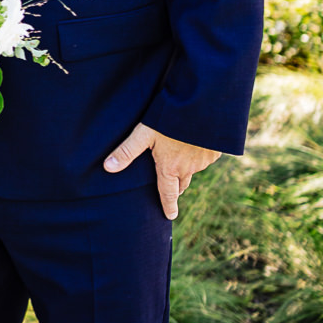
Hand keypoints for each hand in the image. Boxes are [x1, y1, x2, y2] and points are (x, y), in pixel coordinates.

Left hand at [104, 123, 220, 219]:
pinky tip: (194, 144)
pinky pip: (205, 158)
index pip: (168, 194)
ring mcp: (203, 160)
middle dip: (176, 188)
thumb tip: (107, 168)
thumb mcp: (144, 133)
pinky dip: (198, 155)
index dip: (168, 206)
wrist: (201, 106)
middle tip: (172, 190)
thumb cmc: (168, 118)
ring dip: (186, 168)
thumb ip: (126, 151)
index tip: (170, 216)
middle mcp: (188, 168)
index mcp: (170, 167)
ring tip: (180, 159)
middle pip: (181, 184)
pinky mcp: (215, 151)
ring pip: (193, 170)